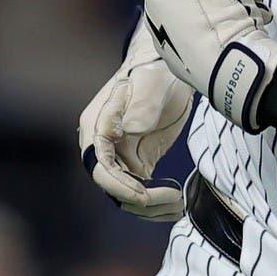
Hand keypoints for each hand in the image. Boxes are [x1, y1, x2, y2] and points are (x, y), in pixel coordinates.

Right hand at [80, 17, 191, 217]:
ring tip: (179, 205)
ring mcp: (120, 155)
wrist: (168, 68)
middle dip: (139, 200)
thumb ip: (140, 107)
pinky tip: (178, 204)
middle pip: (112, 186)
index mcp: (97, 126)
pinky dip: (157, 202)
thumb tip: (128, 131)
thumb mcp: (150, 83)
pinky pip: (142, 190)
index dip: (119, 186)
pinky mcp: (137, 161)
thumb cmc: (155, 70)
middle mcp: (103, 145)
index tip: (144, 194)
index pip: (99, 167)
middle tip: (172, 199)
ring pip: (127, 194)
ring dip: (151, 207)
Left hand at [142, 0, 276, 132]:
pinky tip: (227, 40)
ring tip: (237, 22)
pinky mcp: (178, 63)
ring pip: (196, 11)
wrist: (236, 70)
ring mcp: (164, 42)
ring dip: (218, 11)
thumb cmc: (227, 14)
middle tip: (241, 2)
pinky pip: (196, 36)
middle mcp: (153, 16)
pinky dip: (211, 33)